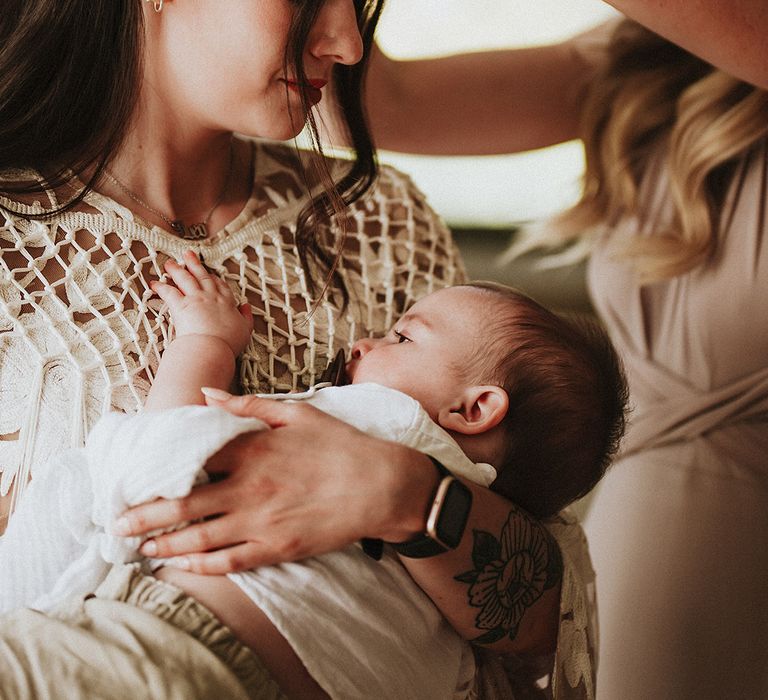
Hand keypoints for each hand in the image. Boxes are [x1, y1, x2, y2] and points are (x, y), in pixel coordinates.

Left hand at [114, 392, 435, 573]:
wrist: (383, 485)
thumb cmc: (341, 446)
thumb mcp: (298, 413)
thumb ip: (248, 404)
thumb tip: (206, 394)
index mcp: (252, 450)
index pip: (191, 460)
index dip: (158, 470)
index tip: (134, 475)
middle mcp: (250, 487)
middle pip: (183, 504)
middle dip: (144, 516)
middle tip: (115, 523)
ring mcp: (262, 521)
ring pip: (199, 538)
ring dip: (164, 544)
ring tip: (140, 547)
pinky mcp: (277, 547)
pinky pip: (230, 561)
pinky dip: (200, 566)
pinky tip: (181, 566)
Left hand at [151, 250, 252, 355]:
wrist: (213, 348)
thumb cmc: (228, 342)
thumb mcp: (245, 329)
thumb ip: (247, 317)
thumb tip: (247, 307)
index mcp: (226, 302)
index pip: (220, 285)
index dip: (214, 278)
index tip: (210, 274)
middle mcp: (210, 297)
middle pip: (202, 276)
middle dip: (194, 264)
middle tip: (188, 254)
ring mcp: (195, 299)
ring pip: (185, 279)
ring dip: (177, 270)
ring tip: (169, 263)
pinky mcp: (180, 306)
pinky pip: (168, 293)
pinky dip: (160, 287)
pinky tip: (154, 283)